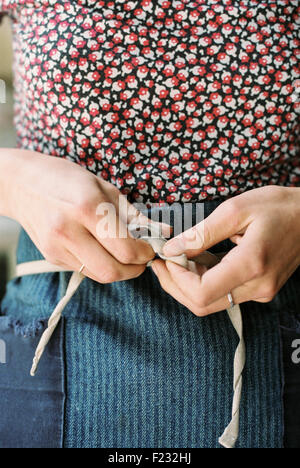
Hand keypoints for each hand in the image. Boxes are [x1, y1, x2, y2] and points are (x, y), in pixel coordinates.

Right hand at [1, 149, 168, 282]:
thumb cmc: (68, 179)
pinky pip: (84, 270)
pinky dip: (99, 264)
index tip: (151, 249)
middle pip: (112, 271)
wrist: (23, 184)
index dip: (145, 254)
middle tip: (141, 258)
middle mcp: (68, 231)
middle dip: (134, 270)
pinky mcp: (51, 257)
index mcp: (86, 208)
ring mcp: (56, 247)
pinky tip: (99, 249)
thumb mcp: (105, 188)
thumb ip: (134, 215)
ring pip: (98, 275)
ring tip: (123, 253)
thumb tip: (162, 232)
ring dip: (118, 270)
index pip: (124, 248)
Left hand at [151, 186, 299, 315]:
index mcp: (251, 265)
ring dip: (188, 284)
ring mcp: (261, 291)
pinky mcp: (261, 289)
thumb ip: (201, 233)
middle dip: (175, 285)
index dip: (176, 279)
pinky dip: (204, 281)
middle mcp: (257, 286)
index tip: (166, 258)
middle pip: (202, 304)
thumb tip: (172, 249)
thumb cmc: (279, 206)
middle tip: (162, 262)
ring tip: (177, 257)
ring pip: (211, 302)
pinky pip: (224, 294)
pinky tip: (197, 260)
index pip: (201, 293)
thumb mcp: (236, 210)